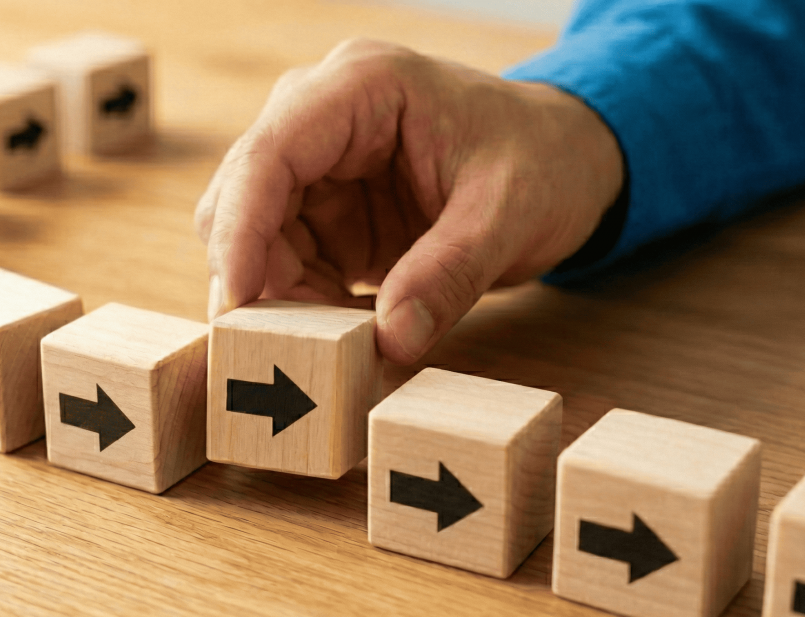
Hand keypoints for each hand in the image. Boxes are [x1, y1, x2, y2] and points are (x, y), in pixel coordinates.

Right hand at [194, 38, 623, 364]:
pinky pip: (286, 265)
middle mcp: (321, 117)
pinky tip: (346, 334)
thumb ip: (448, 275)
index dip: (241, 227)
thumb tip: (390, 342)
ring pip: (255, 239)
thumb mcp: (508, 216)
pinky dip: (304, 307)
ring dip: (281, 300)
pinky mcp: (324, 210)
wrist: (566, 160)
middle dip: (256, 276)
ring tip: (338, 347)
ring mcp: (318, 165)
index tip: (238, 301)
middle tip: (288, 349)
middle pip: (244, 198)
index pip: (270, 153)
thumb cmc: (543, 161)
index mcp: (362, 86)